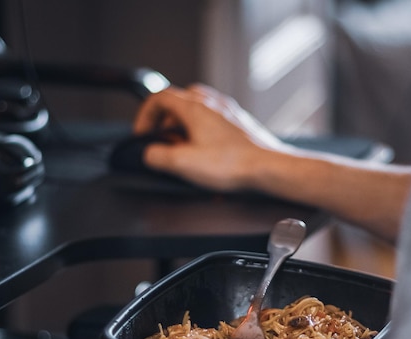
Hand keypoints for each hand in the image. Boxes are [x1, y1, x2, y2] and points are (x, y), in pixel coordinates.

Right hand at [133, 84, 283, 190]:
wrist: (268, 168)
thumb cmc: (233, 164)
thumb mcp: (182, 163)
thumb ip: (157, 156)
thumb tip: (150, 154)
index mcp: (194, 107)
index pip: (158, 97)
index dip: (144, 116)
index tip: (142, 134)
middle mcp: (212, 103)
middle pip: (178, 101)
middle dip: (165, 121)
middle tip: (163, 141)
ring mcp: (229, 112)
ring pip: (198, 110)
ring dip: (185, 127)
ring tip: (184, 149)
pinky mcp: (241, 125)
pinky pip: (215, 121)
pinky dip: (203, 132)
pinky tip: (208, 153)